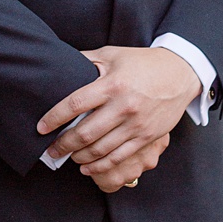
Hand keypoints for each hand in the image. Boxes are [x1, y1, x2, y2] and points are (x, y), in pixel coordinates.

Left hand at [39, 45, 200, 185]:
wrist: (181, 73)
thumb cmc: (143, 63)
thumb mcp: (114, 54)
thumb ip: (87, 60)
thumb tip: (59, 62)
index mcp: (112, 84)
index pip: (75, 104)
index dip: (54, 118)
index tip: (41, 128)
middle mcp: (124, 105)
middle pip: (85, 133)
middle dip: (63, 145)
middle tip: (50, 150)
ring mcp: (137, 123)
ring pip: (100, 149)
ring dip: (79, 157)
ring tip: (68, 156)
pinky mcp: (147, 136)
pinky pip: (119, 157)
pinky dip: (99, 166)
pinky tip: (87, 167)